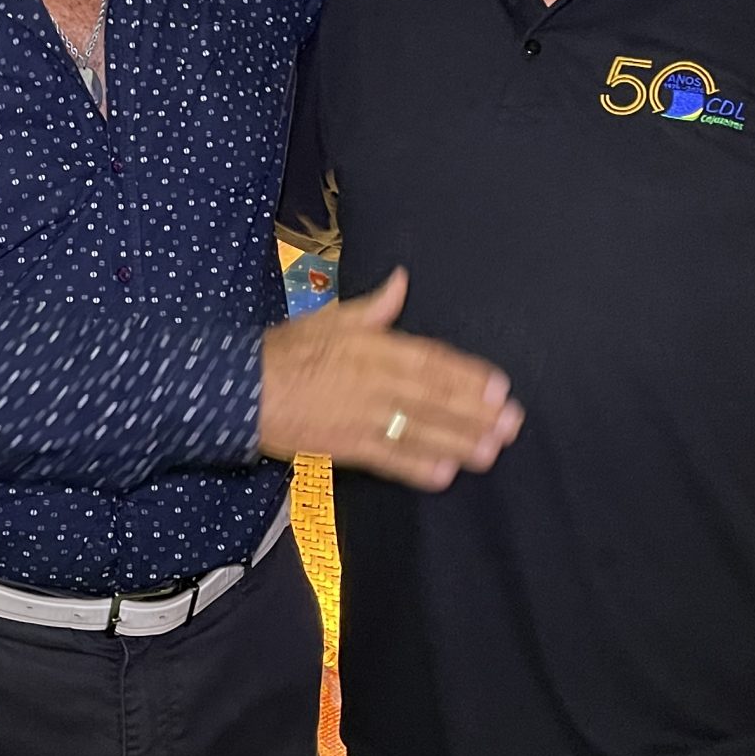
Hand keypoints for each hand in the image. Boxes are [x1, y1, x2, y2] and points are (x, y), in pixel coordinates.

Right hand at [259, 268, 522, 489]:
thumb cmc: (286, 350)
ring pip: (418, 429)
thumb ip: (373, 307)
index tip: (500, 386)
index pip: (430, 359)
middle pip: (433, 397)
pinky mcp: (345, 446)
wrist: (242, 388)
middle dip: (475, 411)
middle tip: (512, 424)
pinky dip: (416, 467)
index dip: (467, 374)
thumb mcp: (329, 318)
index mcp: (371, 346)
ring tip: (491, 451)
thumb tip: (402, 280)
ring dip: (458, 441)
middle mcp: (373, 380)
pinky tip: (445, 474)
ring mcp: (360, 415)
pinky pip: (387, 458)